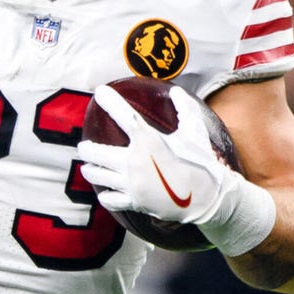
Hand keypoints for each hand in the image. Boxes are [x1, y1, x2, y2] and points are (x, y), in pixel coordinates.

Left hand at [77, 84, 275, 254]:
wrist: (208, 198)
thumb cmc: (201, 161)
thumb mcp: (195, 132)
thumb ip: (185, 109)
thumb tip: (176, 91)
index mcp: (148, 141)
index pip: (123, 115)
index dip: (110, 101)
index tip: (99, 92)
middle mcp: (134, 162)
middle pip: (96, 152)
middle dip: (87, 148)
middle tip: (85, 146)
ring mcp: (132, 184)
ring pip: (97, 175)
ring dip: (90, 169)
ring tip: (89, 166)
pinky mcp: (134, 201)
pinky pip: (110, 199)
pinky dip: (105, 194)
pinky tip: (105, 190)